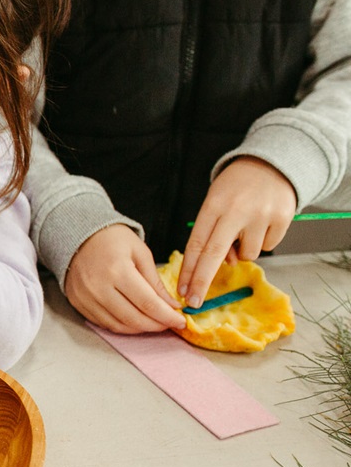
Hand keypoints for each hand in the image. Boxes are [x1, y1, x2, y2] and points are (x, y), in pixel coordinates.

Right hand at [64, 224, 183, 332]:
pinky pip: (103, 323)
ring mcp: (86, 297)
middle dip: (156, 325)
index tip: (180, 321)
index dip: (167, 317)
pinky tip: (133, 319)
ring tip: (153, 322)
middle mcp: (99, 288)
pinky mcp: (78, 303)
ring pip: (118, 326)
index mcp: (118, 271)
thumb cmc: (112, 240)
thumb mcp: (140, 253)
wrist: (77, 236)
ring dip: (140, 329)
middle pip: (134, 319)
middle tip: (168, 323)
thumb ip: (155, 282)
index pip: (148, 303)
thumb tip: (171, 306)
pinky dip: (122, 326)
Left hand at [178, 157, 295, 307]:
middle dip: (202, 282)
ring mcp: (261, 215)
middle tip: (194, 302)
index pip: (196, 244)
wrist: (272, 164)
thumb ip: (214, 232)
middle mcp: (236, 211)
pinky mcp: (283, 219)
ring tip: (244, 229)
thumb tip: (224, 263)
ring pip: (247, 255)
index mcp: (214, 205)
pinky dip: (262, 241)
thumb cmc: (237, 187)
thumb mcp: (217, 202)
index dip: (189, 271)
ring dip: (242, 252)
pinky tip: (261, 223)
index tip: (182, 292)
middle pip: (213, 254)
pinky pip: (268, 246)